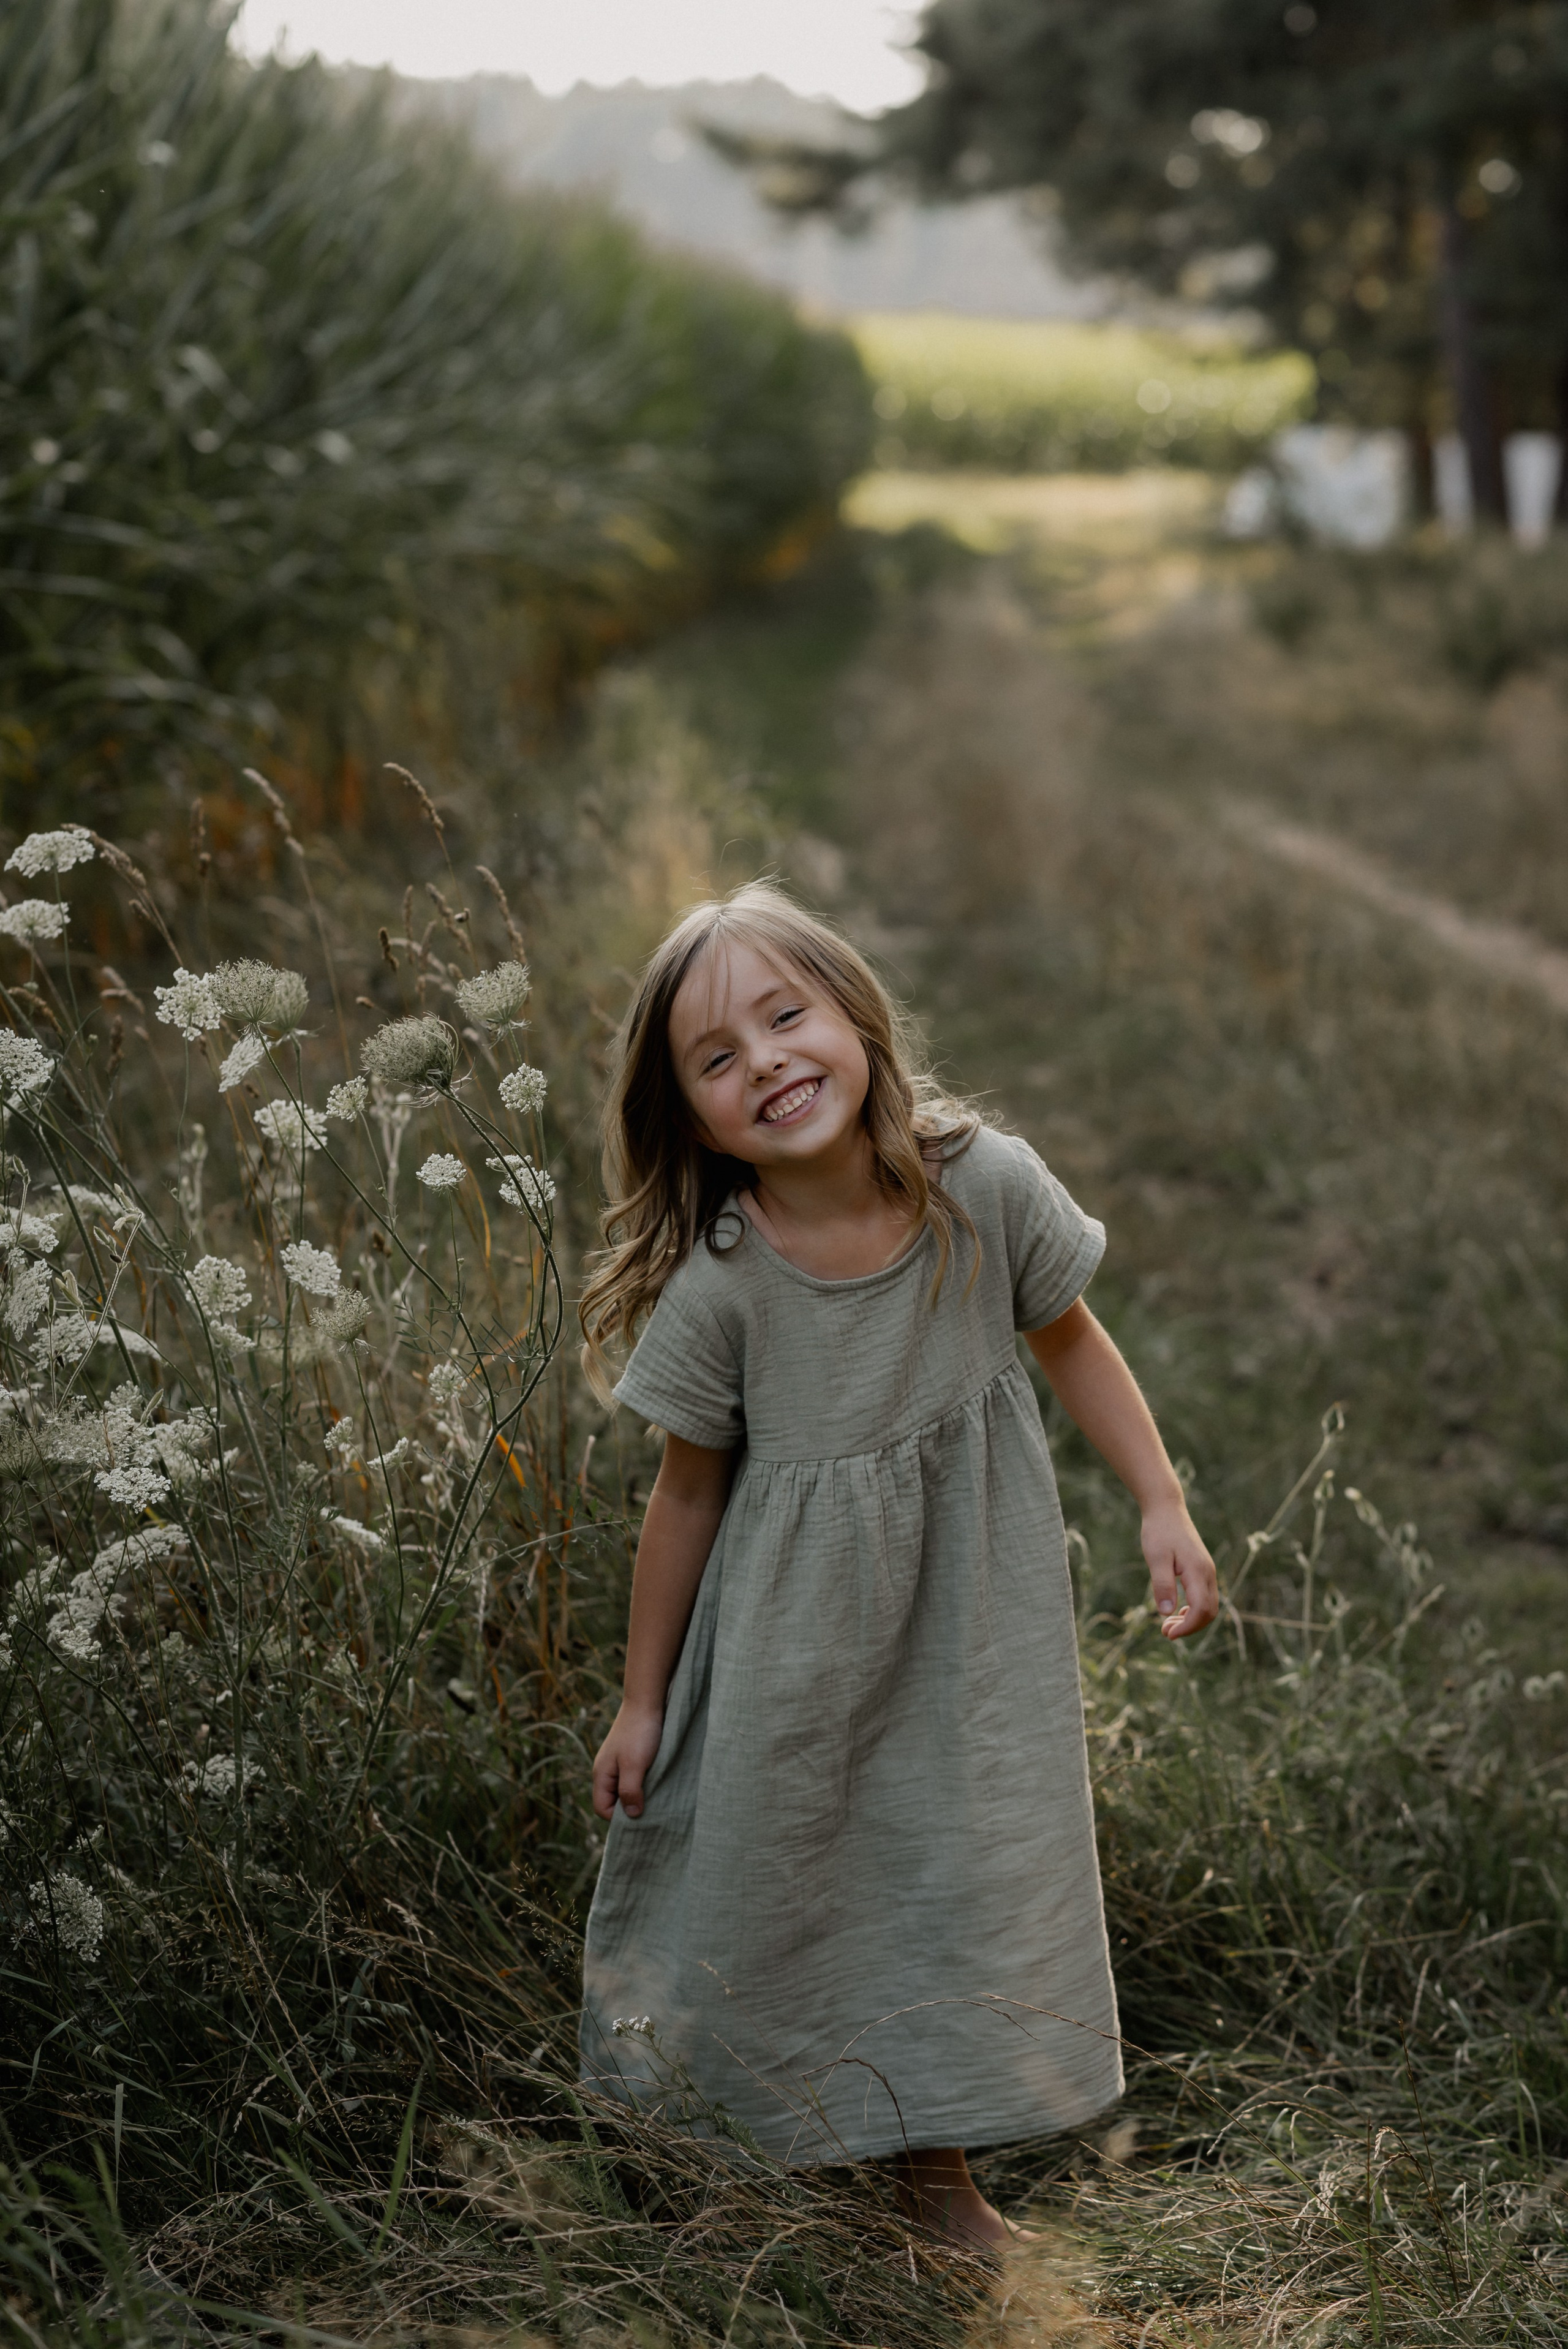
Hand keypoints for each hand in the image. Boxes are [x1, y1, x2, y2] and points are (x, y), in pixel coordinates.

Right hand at [592, 1701, 664, 1820]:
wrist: (647, 1701)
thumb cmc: (639, 1733)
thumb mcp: (634, 1765)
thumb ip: (629, 1791)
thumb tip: (631, 1816)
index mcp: (601, 1775)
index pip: (602, 1809)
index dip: (618, 1817)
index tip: (640, 1811)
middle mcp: (607, 1771)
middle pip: (613, 1802)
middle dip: (630, 1806)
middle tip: (651, 1805)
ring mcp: (619, 1764)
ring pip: (625, 1790)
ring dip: (639, 1794)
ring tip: (655, 1792)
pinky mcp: (631, 1757)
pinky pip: (634, 1779)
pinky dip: (644, 1783)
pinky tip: (657, 1780)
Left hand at [1141, 1497, 1217, 1638]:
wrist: (1166, 1509)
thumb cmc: (1159, 1532)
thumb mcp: (1156, 1558)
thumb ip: (1162, 1585)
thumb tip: (1166, 1612)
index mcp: (1198, 1571)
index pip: (1202, 1610)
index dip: (1188, 1627)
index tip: (1168, 1634)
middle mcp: (1208, 1573)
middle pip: (1209, 1612)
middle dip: (1190, 1627)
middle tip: (1165, 1633)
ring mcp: (1207, 1571)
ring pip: (1208, 1606)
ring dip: (1191, 1620)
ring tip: (1167, 1626)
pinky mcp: (1202, 1569)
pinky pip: (1204, 1597)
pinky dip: (1193, 1610)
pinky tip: (1176, 1611)